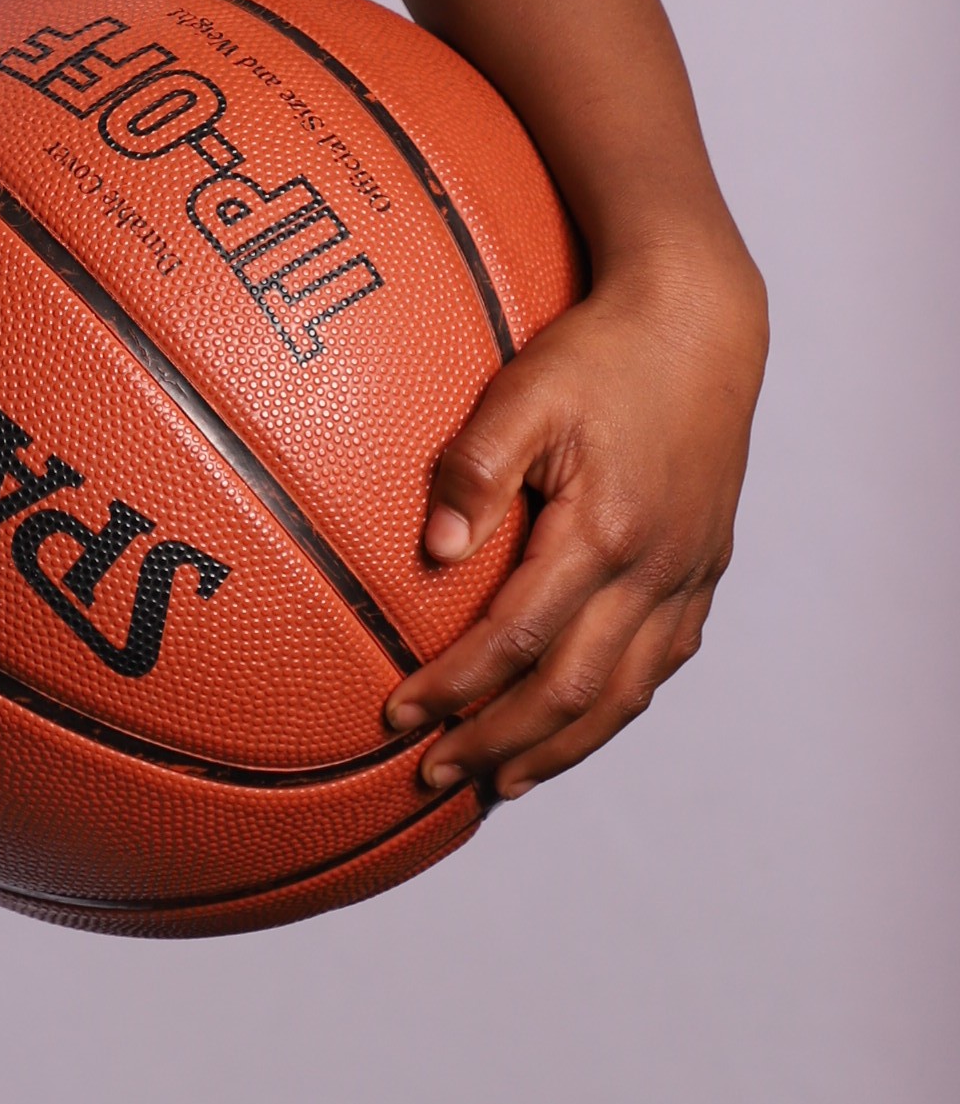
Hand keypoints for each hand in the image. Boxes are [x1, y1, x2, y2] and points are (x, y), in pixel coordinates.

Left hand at [381, 236, 767, 798]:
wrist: (700, 323)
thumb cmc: (603, 352)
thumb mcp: (526, 392)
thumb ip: (476, 469)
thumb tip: (435, 551)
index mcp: (604, 530)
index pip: (518, 638)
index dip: (457, 687)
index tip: (400, 715)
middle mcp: (654, 569)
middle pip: (571, 690)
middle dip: (497, 741)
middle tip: (434, 775)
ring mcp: (686, 575)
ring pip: (624, 693)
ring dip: (558, 747)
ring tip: (500, 780)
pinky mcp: (704, 570)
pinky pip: (661, 664)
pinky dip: (614, 707)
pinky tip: (579, 723)